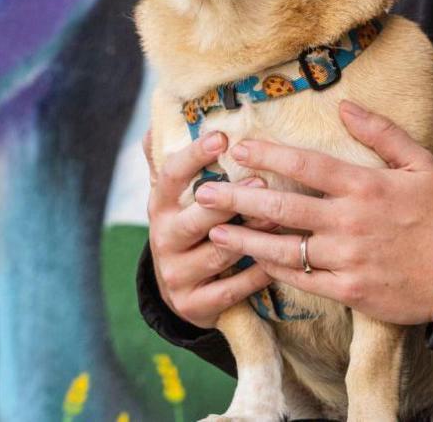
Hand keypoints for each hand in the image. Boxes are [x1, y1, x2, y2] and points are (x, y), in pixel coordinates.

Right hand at [143, 128, 275, 329]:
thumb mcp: (174, 198)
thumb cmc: (189, 228)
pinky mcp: (194, 305)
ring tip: (279, 218)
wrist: (181, 291)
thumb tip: (151, 128)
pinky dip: (257, 274)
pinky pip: (232, 288)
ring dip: (250, 236)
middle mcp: (164, 239)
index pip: (170, 177)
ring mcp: (177, 274)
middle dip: (229, 201)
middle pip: (196, 218)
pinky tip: (280, 260)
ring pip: (218, 253)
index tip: (222, 137)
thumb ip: (167, 164)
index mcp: (160, 207)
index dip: (194, 157)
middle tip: (262, 181)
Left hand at [193, 101, 432, 325]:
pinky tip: (253, 263)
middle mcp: (348, 222)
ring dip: (244, 240)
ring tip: (214, 232)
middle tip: (204, 193)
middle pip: (281, 209)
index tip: (237, 149)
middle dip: (237, 199)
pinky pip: (301, 281)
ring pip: (282, 250)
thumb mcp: (419, 162)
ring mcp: (345, 260)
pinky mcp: (347, 291)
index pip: (305, 167)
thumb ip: (381, 132)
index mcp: (364, 187)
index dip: (267, 157)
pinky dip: (274, 272)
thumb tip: (344, 106)